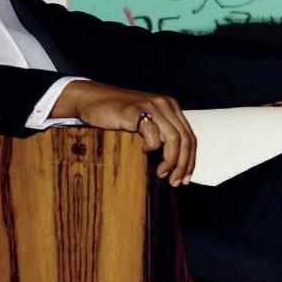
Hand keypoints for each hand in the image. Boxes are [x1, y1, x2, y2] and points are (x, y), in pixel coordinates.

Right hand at [52, 80, 196, 185]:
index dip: (190, 160)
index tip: (185, 178)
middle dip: (183, 165)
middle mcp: (165, 104)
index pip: (190, 137)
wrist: (91, 99)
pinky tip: (144, 152)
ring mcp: (152, 106)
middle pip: (185, 140)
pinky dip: (152, 148)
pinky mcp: (137, 111)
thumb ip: (160, 132)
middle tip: (175, 182)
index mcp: (171, 106)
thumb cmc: (116, 114)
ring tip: (161, 173)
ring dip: (171, 161)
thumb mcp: (144, 120)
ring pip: (174, 139)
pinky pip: (154, 135)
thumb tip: (175, 164)